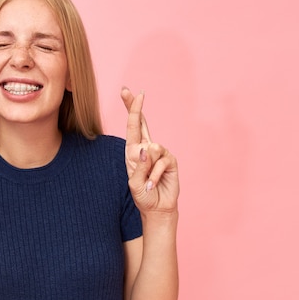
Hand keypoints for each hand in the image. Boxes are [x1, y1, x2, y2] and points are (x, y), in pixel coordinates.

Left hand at [121, 87, 178, 214]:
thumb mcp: (135, 183)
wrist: (157, 208)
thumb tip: (147, 148)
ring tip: (147, 183)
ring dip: (148, 169)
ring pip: (152, 149)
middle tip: (132, 91)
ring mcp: (159, 153)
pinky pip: (161, 162)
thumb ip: (139, 166)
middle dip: (135, 107)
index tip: (128, 93)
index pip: (131, 127)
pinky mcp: (170, 160)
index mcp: (133, 152)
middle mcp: (146, 149)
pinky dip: (154, 175)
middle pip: (142, 123)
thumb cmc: (143, 195)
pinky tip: (153, 185)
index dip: (131, 109)